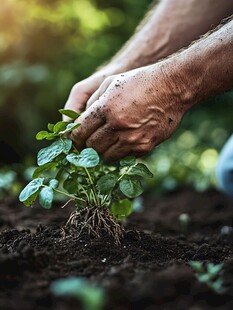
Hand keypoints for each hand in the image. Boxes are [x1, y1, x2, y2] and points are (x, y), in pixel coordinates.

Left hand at [71, 64, 188, 161]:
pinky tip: (125, 140)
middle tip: (88, 144)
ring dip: (102, 152)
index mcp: (105, 108)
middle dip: (86, 146)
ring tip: (106, 143)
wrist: (172, 87)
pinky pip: (125, 157)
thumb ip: (93, 102)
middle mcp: (117, 125)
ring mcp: (131, 138)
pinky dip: (121, 152)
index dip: (73, 138)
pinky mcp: (144, 146)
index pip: (79, 132)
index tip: (74, 140)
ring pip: (106, 156)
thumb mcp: (110, 83)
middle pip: (91, 147)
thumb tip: (80, 121)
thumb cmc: (139, 81)